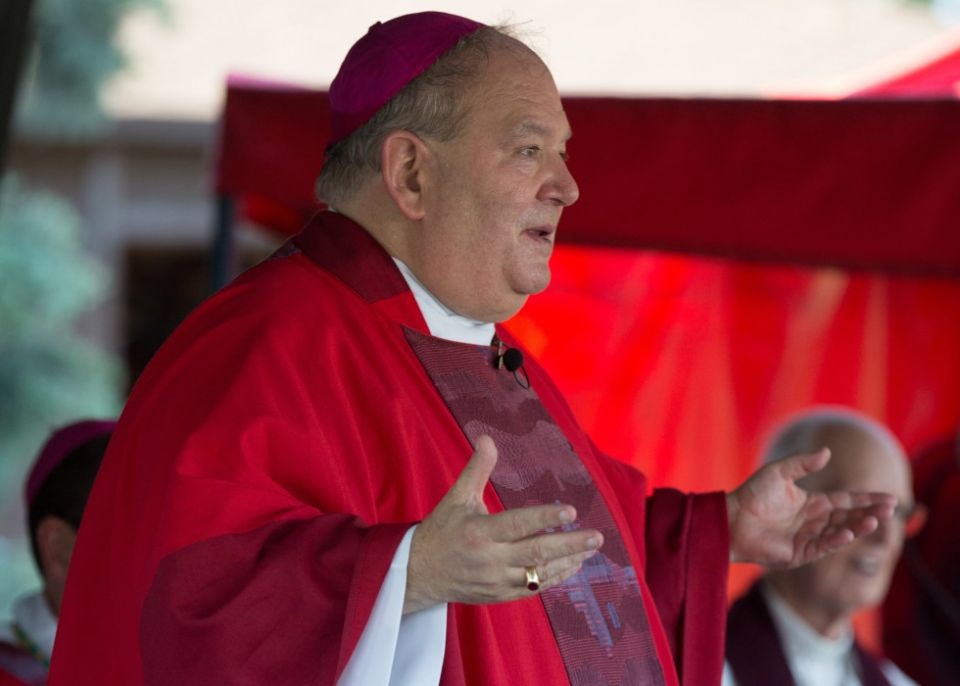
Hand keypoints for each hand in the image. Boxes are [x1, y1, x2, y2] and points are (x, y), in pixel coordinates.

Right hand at [404, 435, 602, 613]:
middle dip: (569, 545)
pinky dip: (554, 578)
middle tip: (596, 538)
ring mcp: (496, 580)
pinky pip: (533, 588)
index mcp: (479, 532)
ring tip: (590, 550)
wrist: (419, 572)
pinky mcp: (500, 595)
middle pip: (536, 553)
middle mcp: (490, 559)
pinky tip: (572, 566)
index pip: (517, 524)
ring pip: (539, 574)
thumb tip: (487, 438)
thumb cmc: (441, 530)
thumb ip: (477, 469)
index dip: (544, 518)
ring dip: (567, 562)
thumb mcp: (456, 497)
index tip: (570, 511)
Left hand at [727, 448, 896, 566]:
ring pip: (841, 532)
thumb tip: (827, 452)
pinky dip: (836, 541)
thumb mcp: (778, 472)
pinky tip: (848, 533)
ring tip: (875, 521)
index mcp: (812, 503)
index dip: (867, 499)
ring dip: (858, 527)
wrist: (732, 519)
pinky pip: (823, 546)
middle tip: (891, 509)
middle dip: (870, 513)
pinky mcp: (800, 553)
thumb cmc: (753, 494)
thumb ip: (802, 463)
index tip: (890, 498)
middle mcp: (814, 521)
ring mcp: (809, 538)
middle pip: (849, 517)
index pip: (846, 501)